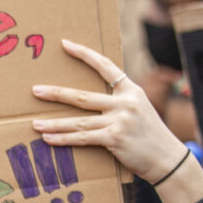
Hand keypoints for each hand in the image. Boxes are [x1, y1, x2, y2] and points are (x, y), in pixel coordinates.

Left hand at [31, 39, 188, 184]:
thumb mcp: (139, 110)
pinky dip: (63, 139)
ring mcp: (120, 120)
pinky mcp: (115, 138)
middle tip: (35, 91)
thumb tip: (90, 102)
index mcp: (131, 90)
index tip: (65, 44)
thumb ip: (119, 102)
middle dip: (56, 94)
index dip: (84, 55)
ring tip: (35, 123)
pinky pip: (83, 138)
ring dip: (54, 123)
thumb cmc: (150, 135)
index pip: (105, 66)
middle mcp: (125, 102)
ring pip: (79, 121)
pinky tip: (48, 138)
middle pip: (83, 97)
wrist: (167, 157)